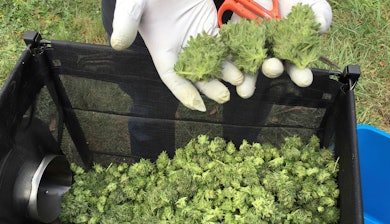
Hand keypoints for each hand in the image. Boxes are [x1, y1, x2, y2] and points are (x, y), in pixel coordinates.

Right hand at [110, 0, 243, 110]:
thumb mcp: (131, 4)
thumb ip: (126, 22)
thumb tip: (117, 43)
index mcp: (162, 50)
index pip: (172, 77)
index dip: (184, 92)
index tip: (197, 106)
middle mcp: (181, 49)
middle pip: (197, 73)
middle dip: (211, 86)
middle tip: (225, 97)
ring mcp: (197, 38)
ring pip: (214, 61)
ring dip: (226, 72)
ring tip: (240, 80)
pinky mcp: (211, 26)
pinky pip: (224, 43)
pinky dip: (234, 52)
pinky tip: (245, 59)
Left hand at [232, 0, 332, 97]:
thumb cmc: (293, 0)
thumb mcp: (310, 4)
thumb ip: (319, 14)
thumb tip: (320, 26)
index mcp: (292, 50)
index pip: (297, 66)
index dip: (300, 74)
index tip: (304, 79)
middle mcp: (273, 53)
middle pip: (272, 67)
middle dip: (272, 70)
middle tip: (273, 68)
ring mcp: (253, 48)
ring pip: (250, 66)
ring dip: (248, 79)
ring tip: (245, 89)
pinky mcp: (235, 40)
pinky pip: (231, 54)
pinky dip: (230, 65)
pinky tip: (230, 74)